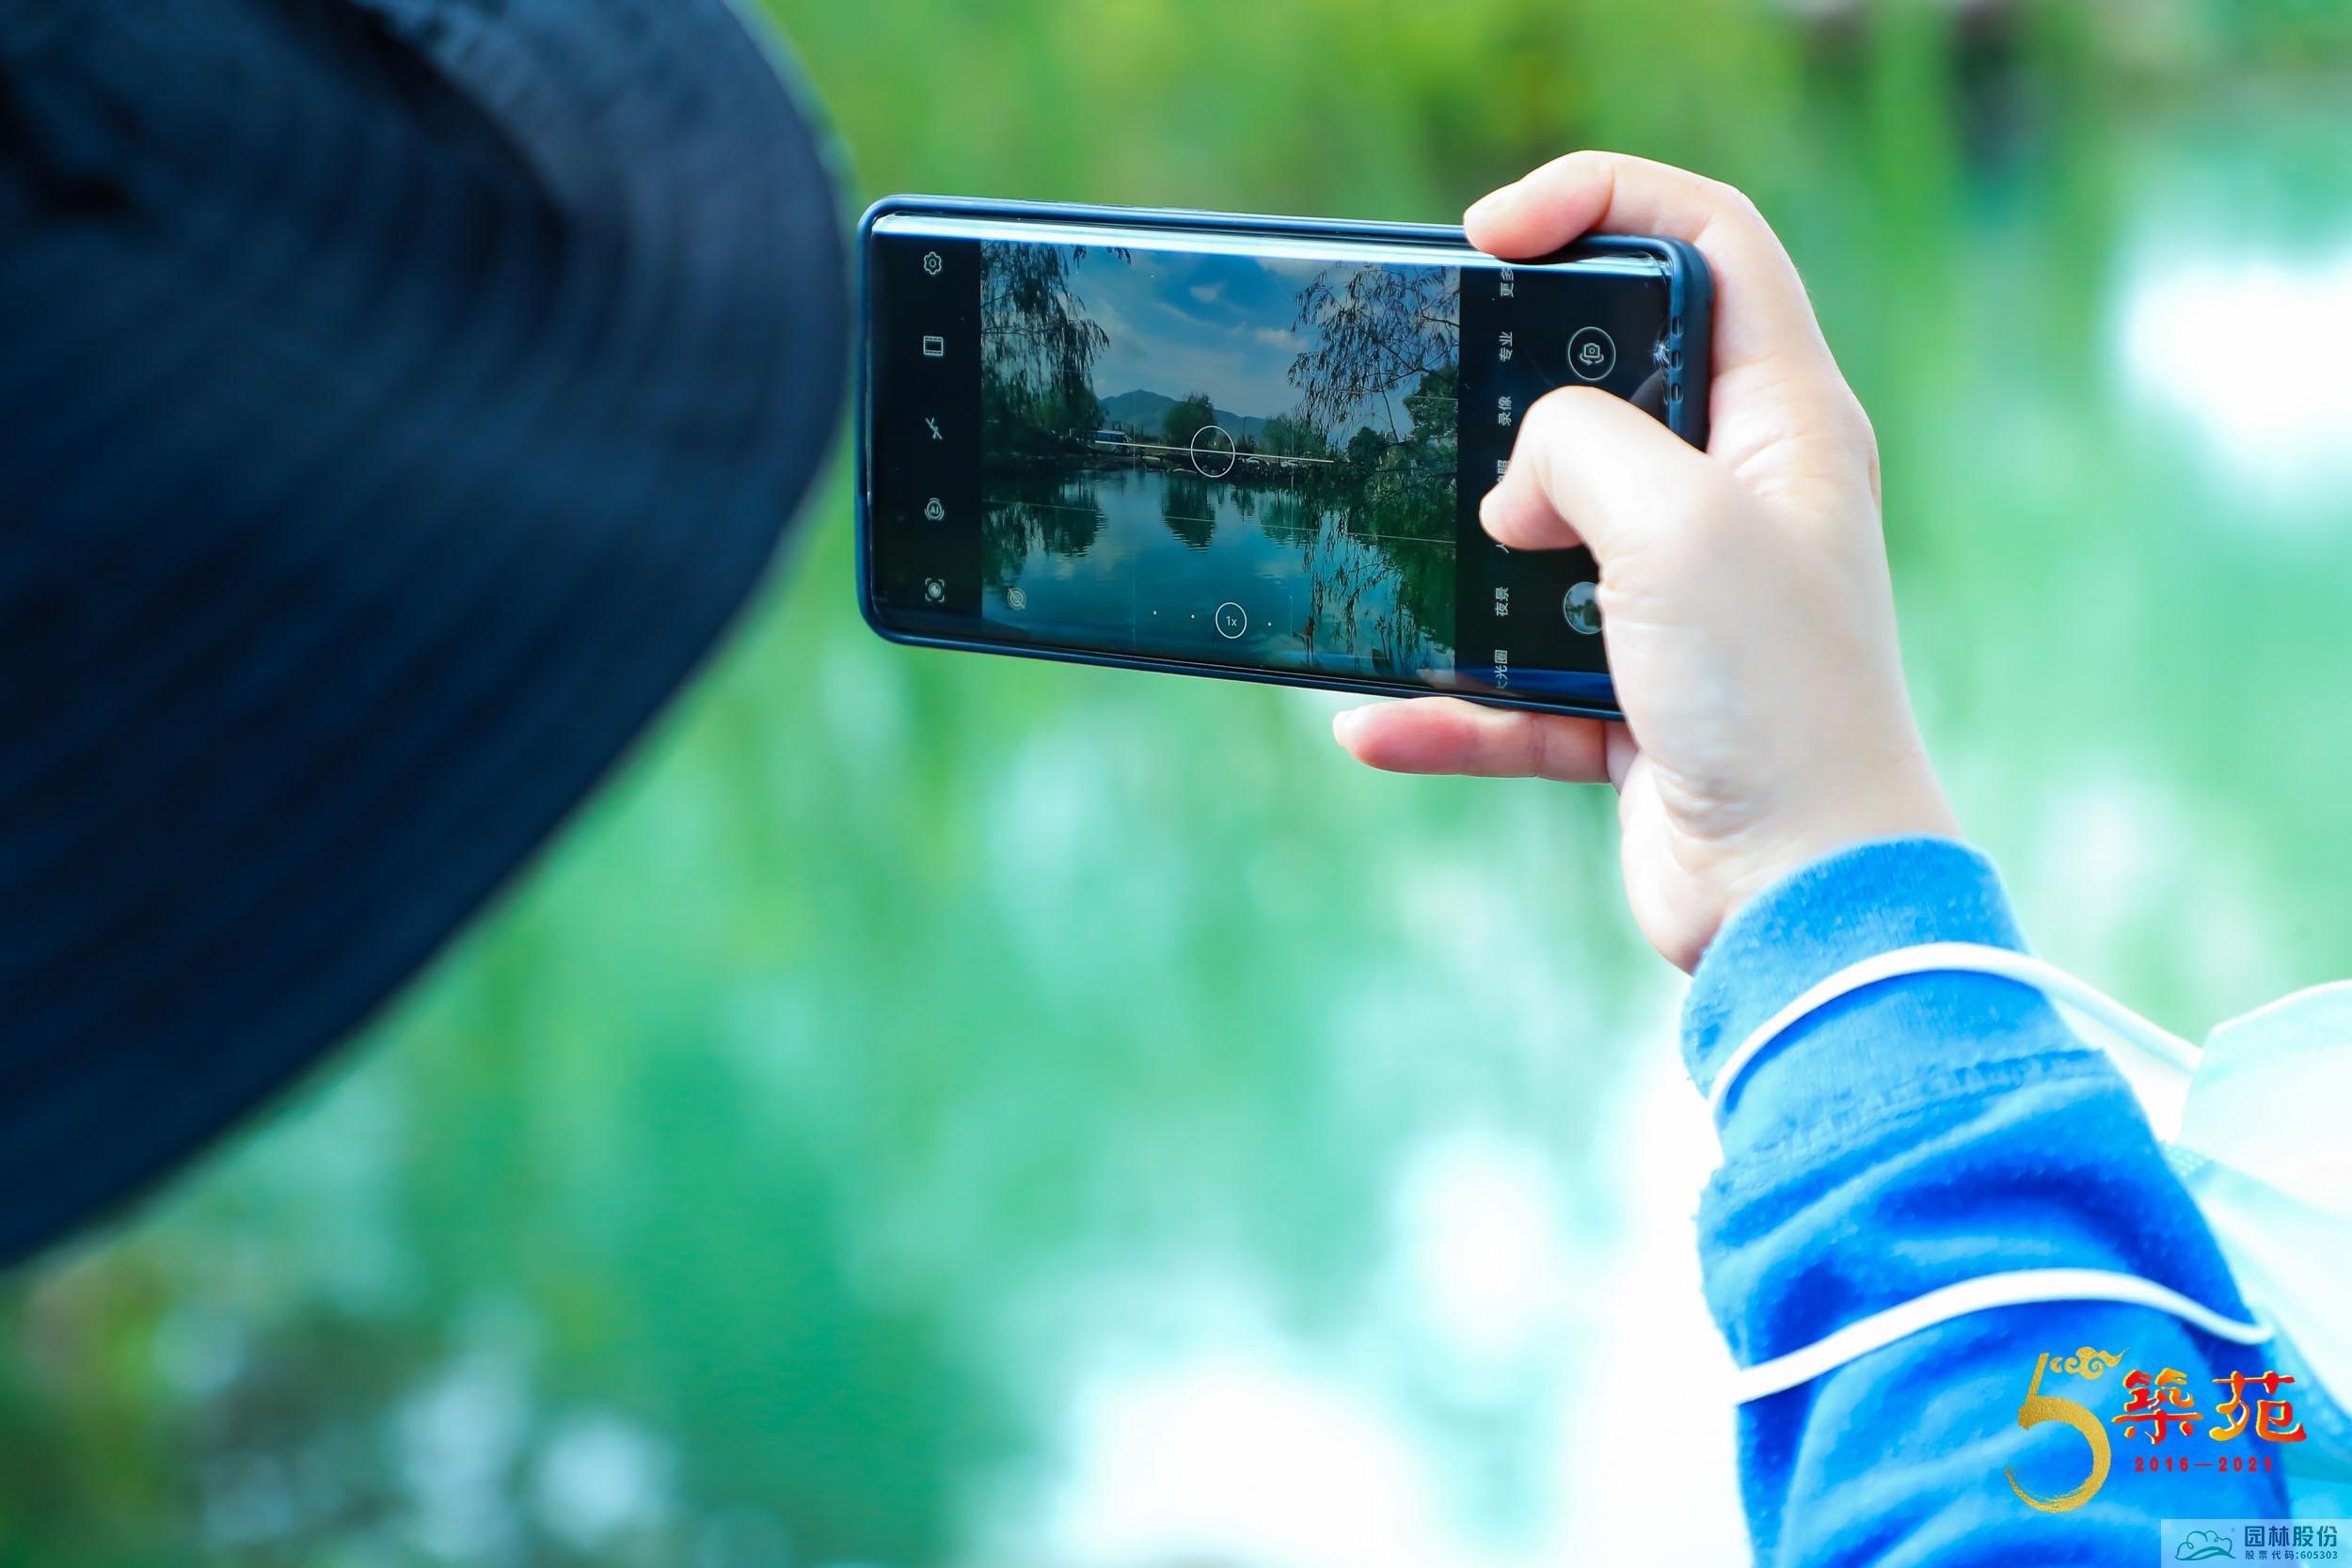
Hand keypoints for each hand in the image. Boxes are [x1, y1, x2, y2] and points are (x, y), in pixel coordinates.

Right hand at [1333, 152, 1957, 971]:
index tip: (1490, 232)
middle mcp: (1739, 500)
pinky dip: (1451, 707)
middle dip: (1515, 388)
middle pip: (1613, 383)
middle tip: (1447, 399)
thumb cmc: (1772, 696)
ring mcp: (1683, 605)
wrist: (1799, 898)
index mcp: (1784, 421)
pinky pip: (1517, 685)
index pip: (1708, 242)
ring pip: (1550, 540)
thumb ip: (1579, 444)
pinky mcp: (1634, 702)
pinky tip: (1374, 724)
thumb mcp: (1674, 522)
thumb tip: (1518, 481)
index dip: (1601, 201)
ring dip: (1469, 561)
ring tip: (1410, 566)